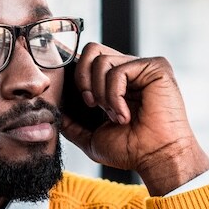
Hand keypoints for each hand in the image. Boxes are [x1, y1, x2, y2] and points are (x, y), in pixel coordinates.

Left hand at [61, 44, 208, 195]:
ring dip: (101, 94)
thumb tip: (54, 112)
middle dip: (82, 79)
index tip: (82, 101)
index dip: (77, 75)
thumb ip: (72, 124)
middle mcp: (130, 70)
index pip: (88, 60)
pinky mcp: (155, 67)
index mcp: (116, 83)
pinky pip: (118, 70)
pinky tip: (125, 115)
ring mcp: (142, 67)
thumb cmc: (130, 150)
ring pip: (100, 60)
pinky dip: (114, 96)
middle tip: (91, 105)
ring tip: (116, 116)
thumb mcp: (91, 138)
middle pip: (91, 50)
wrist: (155, 157)